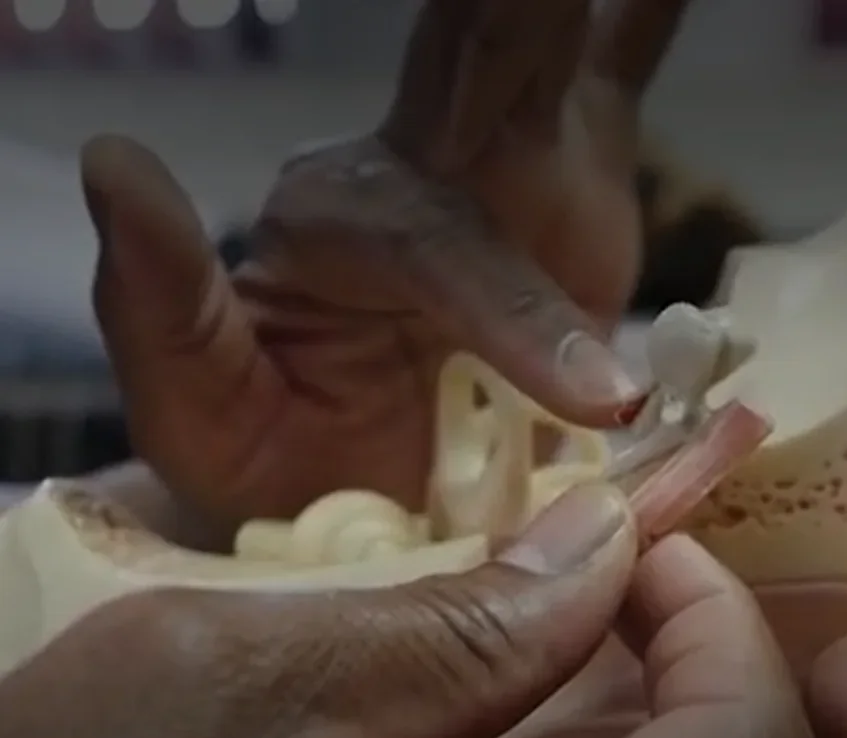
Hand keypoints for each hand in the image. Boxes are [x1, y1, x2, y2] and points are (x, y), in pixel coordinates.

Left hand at [81, 0, 693, 529]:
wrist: (363, 491)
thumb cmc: (278, 452)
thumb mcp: (198, 405)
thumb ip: (160, 302)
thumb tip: (116, 162)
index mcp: (348, 219)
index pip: (443, 244)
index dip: (521, 314)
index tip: (601, 399)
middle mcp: (431, 169)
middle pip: (484, 56)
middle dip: (526, 12)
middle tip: (568, 0)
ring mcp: (512, 171)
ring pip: (552, 52)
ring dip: (598, 12)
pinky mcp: (580, 188)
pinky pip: (618, 79)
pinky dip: (643, 25)